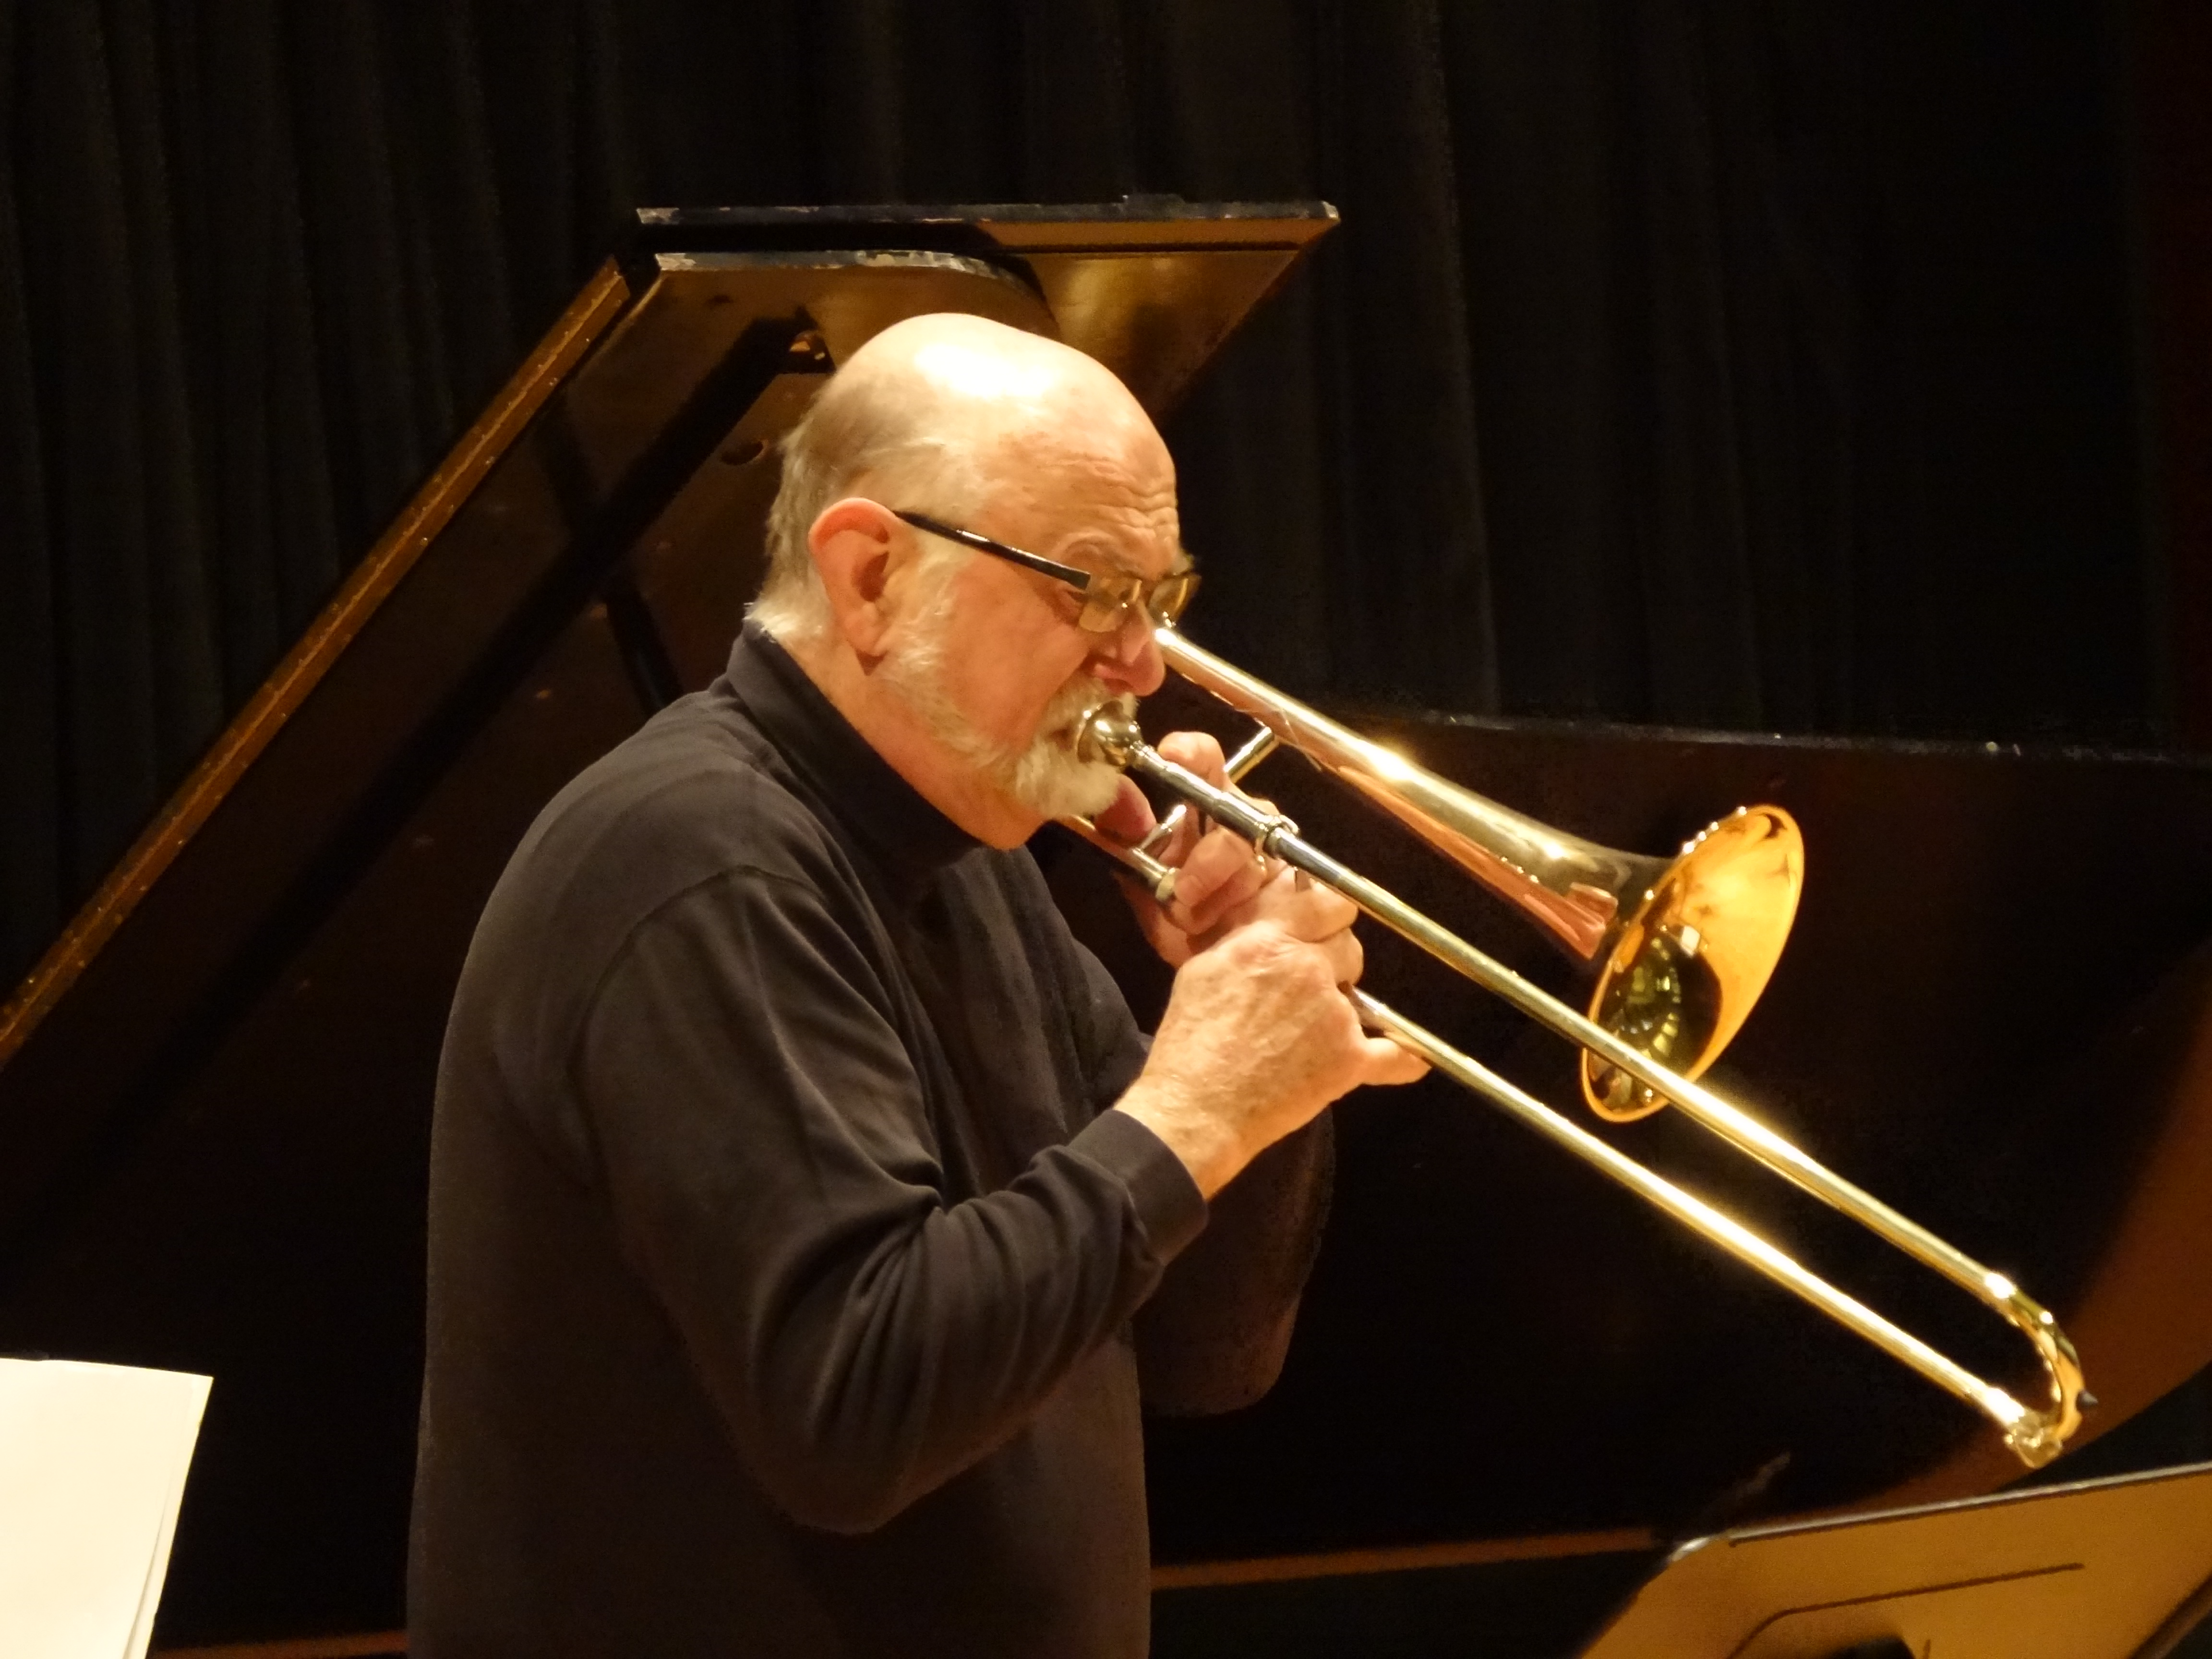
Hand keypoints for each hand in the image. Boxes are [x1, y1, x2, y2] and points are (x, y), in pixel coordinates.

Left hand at [1090, 731, 1275, 965]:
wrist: (1222, 972)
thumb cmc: (1185, 922)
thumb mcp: (1146, 889)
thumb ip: (1125, 847)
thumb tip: (1113, 807)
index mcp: (1205, 810)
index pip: (1206, 761)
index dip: (1192, 752)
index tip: (1172, 755)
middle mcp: (1245, 822)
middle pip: (1239, 813)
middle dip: (1210, 858)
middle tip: (1183, 893)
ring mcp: (1277, 855)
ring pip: (1256, 860)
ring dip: (1222, 899)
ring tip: (1197, 926)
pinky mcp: (1307, 891)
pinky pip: (1296, 893)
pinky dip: (1256, 915)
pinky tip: (1240, 933)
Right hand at [1113, 873, 1427, 1197]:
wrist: (1198, 1106)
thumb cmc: (1190, 1043)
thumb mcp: (1203, 969)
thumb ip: (1244, 940)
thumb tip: (1268, 927)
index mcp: (1267, 942)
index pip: (1324, 903)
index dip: (1325, 915)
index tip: (1321, 926)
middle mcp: (1306, 968)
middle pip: (1347, 944)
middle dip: (1331, 961)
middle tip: (1305, 988)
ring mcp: (1333, 1013)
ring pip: (1360, 993)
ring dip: (1342, 1004)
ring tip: (1309, 1032)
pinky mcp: (1349, 1059)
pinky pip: (1393, 1055)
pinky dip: (1404, 1061)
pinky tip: (1412, 1061)